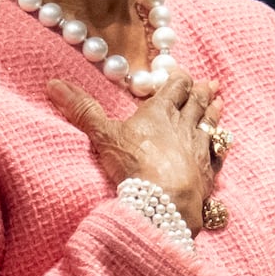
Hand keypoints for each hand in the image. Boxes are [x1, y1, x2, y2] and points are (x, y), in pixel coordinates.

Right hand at [46, 69, 219, 229]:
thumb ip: (81, 110)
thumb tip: (53, 84)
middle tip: (210, 83)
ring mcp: (200, 149)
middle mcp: (185, 126)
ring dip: (214, 112)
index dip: (178, 78)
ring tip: (220, 102)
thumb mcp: (102, 135)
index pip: (176, 87)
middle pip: (197, 102)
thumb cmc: (134, 165)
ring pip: (211, 124)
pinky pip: (218, 154)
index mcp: (161, 112)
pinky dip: (220, 146)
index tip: (179, 74)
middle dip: (202, 91)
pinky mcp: (208, 172)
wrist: (164, 201)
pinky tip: (221, 146)